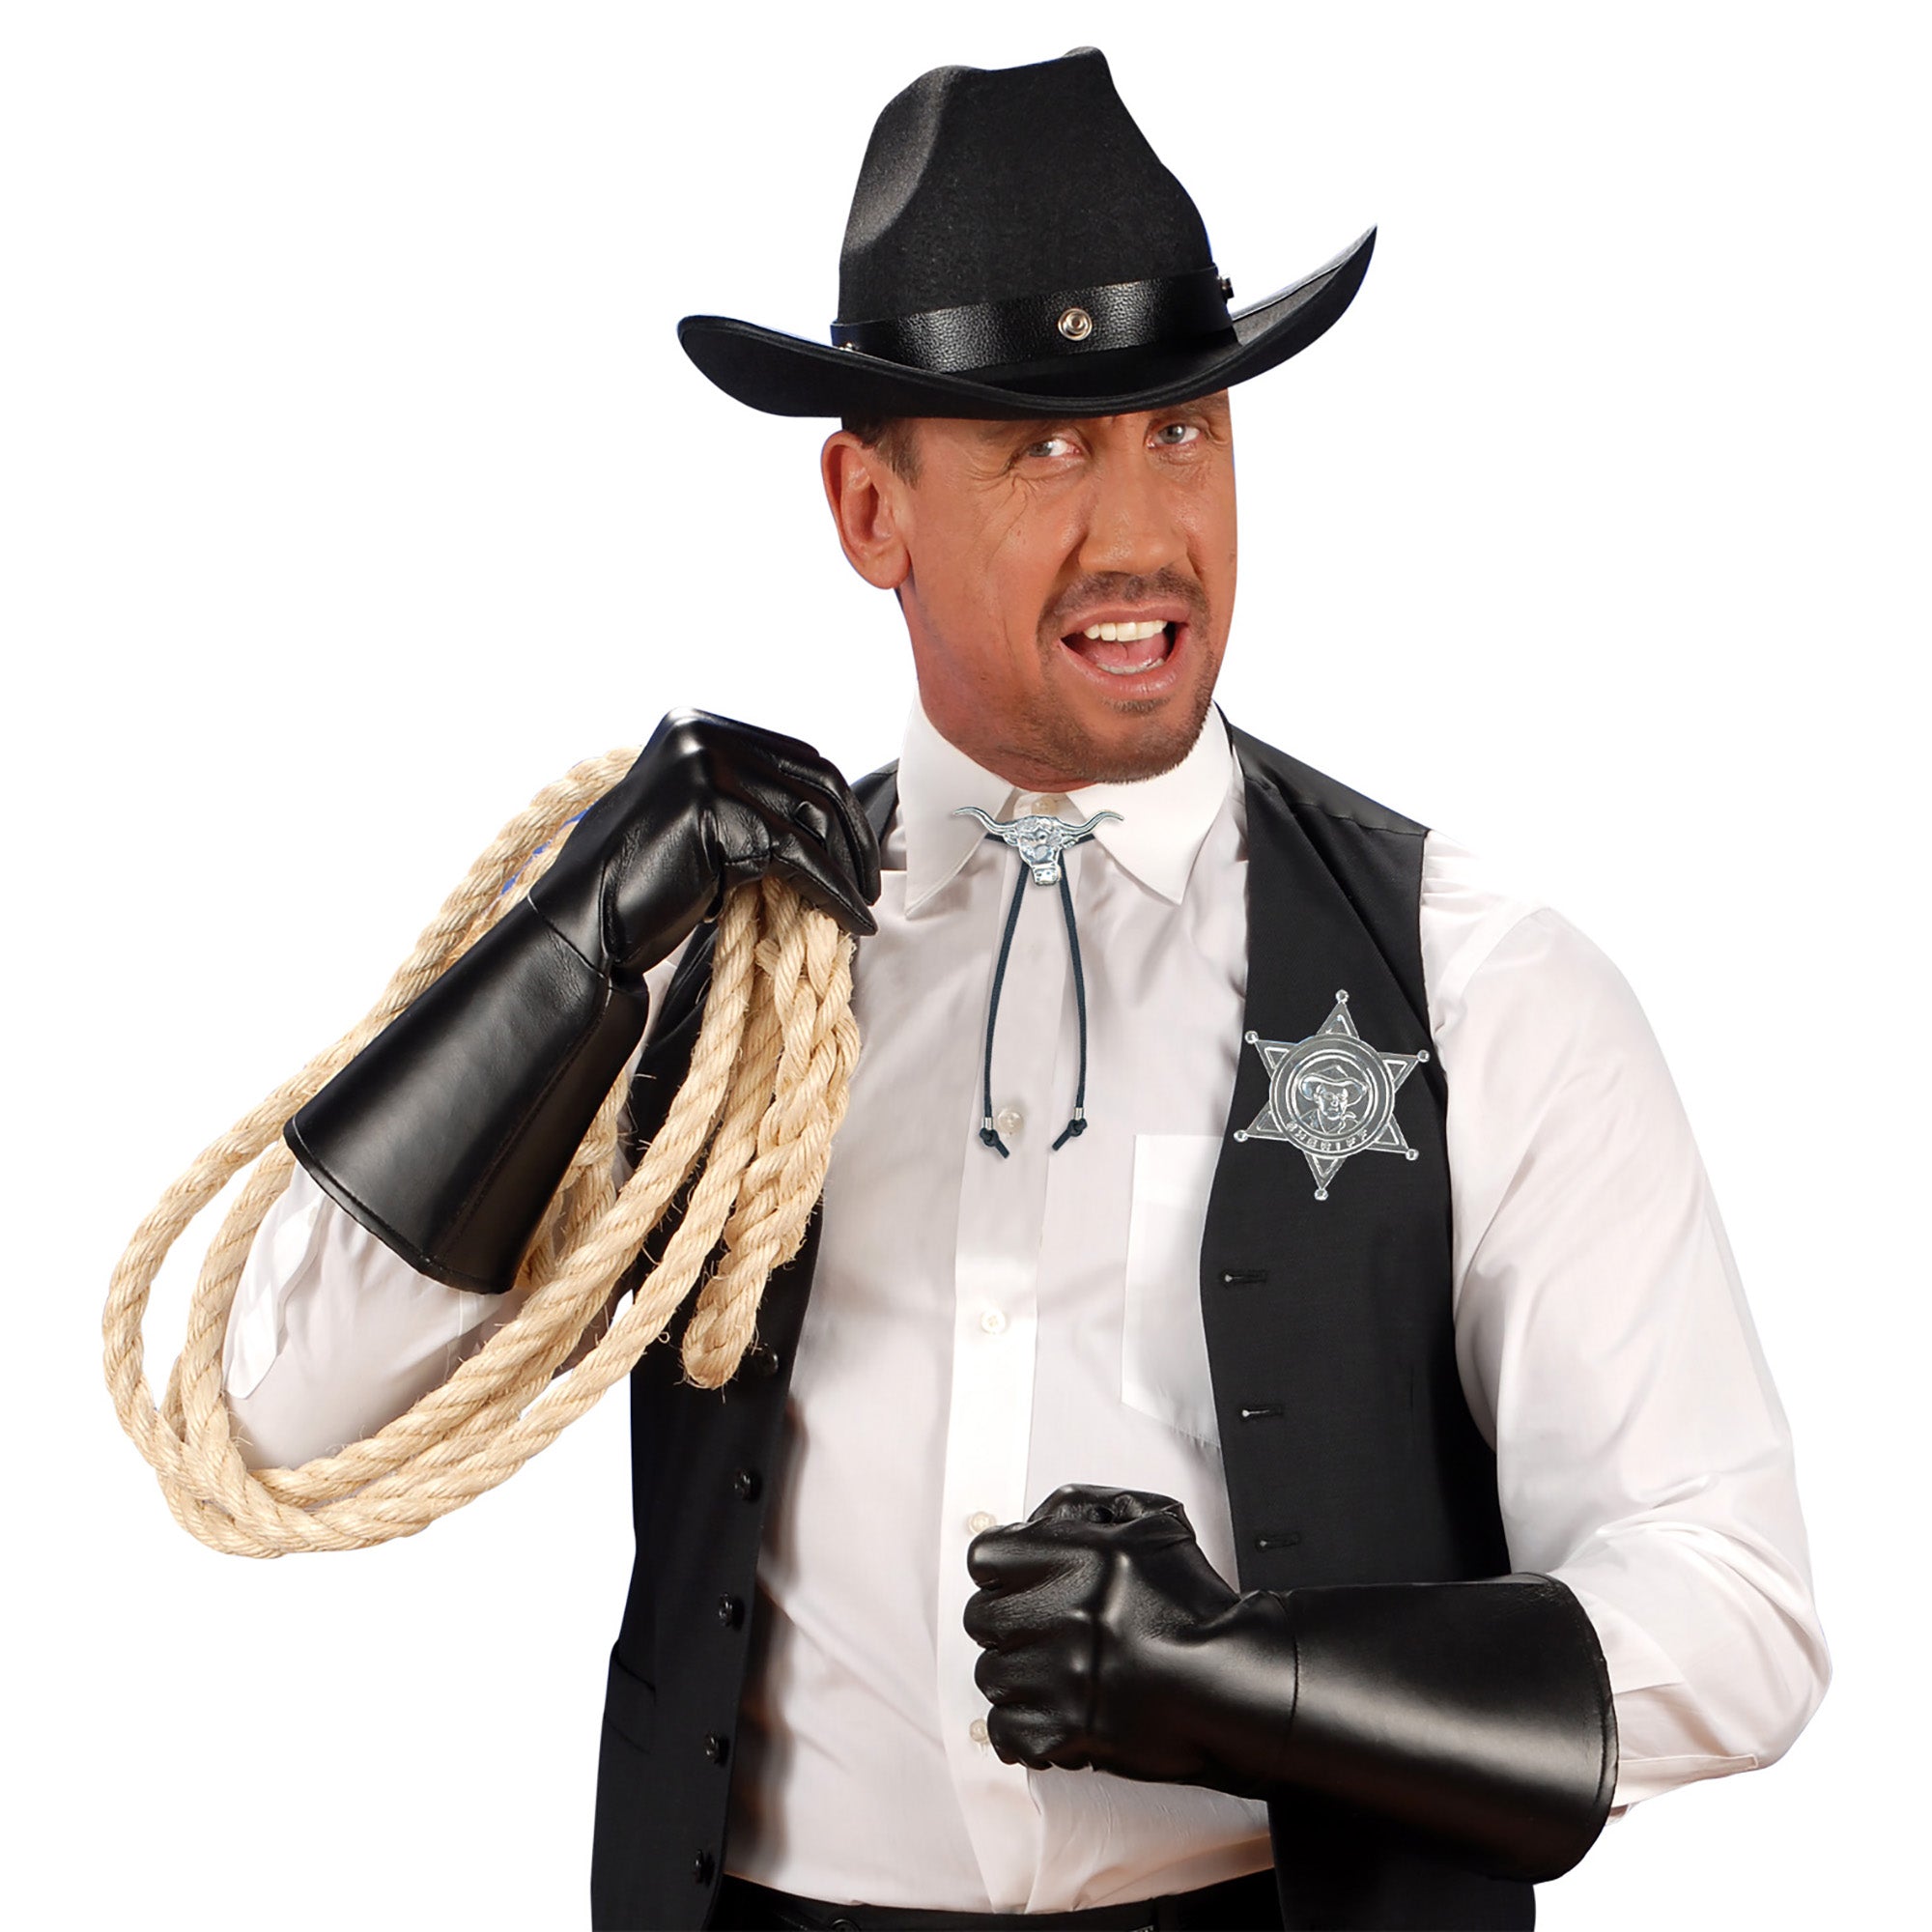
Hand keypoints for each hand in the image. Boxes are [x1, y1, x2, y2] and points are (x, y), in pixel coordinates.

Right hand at [528, 708, 881, 980]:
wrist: (588, 920)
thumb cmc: (645, 883)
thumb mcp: (701, 822)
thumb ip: (751, 802)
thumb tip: (828, 824)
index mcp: (699, 725)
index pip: (798, 759)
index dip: (838, 807)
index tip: (858, 851)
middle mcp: (704, 735)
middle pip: (814, 781)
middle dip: (852, 838)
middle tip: (870, 885)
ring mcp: (709, 767)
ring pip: (813, 818)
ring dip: (848, 869)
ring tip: (861, 907)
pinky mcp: (718, 809)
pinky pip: (799, 854)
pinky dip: (832, 890)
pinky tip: (849, 918)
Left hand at [964, 1483, 1286, 1787]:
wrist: (1235, 1683)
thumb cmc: (1199, 1607)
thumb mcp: (1155, 1521)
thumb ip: (1090, 1505)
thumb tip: (1039, 1517)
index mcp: (1078, 1558)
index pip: (985, 1557)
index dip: (1000, 1568)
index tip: (1012, 1581)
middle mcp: (1062, 1615)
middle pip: (980, 1618)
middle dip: (1005, 1620)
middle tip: (1033, 1628)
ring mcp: (1060, 1676)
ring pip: (990, 1675)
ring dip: (1014, 1673)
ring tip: (1047, 1672)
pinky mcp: (1067, 1729)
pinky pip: (1005, 1731)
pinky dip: (1020, 1726)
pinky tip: (1046, 1711)